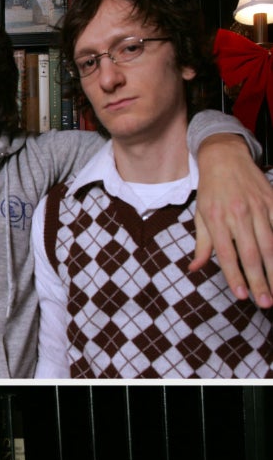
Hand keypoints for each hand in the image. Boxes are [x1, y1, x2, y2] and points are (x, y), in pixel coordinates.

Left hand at [191, 134, 272, 308]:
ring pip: (271, 244)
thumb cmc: (210, 191)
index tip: (242, 297)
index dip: (235, 277)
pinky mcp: (272, 200)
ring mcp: (259, 207)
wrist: (224, 157)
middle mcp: (239, 214)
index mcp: (217, 220)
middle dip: (260, 281)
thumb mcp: (200, 216)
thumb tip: (194, 269)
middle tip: (265, 303)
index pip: (227, 255)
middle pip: (252, 254)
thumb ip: (202, 244)